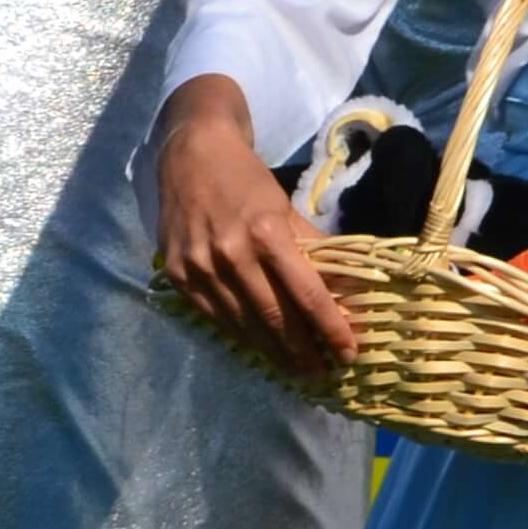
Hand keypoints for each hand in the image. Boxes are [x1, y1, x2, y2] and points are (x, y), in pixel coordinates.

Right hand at [154, 77, 358, 372]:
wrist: (190, 155)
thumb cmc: (246, 179)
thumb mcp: (284, 205)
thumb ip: (311, 245)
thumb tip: (346, 282)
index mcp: (265, 232)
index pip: (305, 291)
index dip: (329, 326)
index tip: (349, 350)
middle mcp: (230, 254)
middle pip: (274, 316)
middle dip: (303, 350)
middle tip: (324, 373)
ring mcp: (200, 269)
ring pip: (243, 324)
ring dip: (273, 352)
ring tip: (297, 369)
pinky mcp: (178, 277)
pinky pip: (215, 317)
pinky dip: (240, 335)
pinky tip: (259, 348)